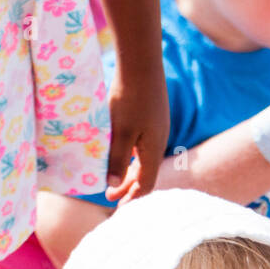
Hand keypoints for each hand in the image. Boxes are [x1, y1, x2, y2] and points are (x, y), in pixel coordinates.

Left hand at [103, 64, 169, 205]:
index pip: (146, 183)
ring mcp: (157, 125)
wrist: (141, 61)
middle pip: (147, 172)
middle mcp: (159, 139)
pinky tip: (120, 148)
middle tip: (110, 196)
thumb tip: (113, 186)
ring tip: (113, 177)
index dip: (132, 197)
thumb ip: (117, 159)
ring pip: (144, 157)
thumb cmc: (129, 96)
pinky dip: (131, 153)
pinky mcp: (152, 113)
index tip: (117, 207)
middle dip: (129, 186)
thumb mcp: (120, 131)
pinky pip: (143, 143)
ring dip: (129, 170)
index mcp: (153, 148)